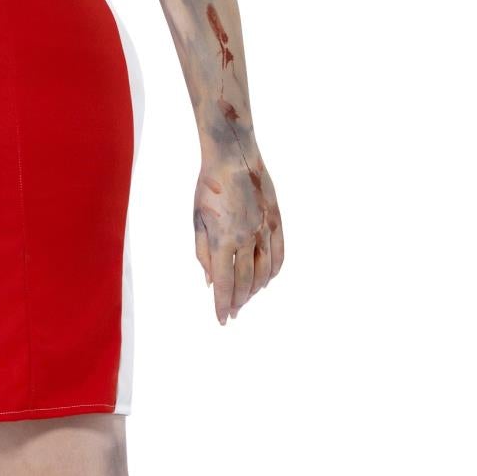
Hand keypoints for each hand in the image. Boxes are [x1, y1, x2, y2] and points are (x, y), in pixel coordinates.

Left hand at [193, 146, 283, 324]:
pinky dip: (273, 271)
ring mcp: (264, 230)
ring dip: (255, 290)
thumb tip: (210, 281)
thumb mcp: (197, 221)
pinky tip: (266, 280)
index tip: (221, 320)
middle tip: (233, 313)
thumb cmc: (208, 187)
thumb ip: (202, 253)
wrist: (233, 156)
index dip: (222, 304)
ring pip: (264, 272)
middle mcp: (246, 238)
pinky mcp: (276, 221)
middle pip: (245, 282)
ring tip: (246, 299)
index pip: (224, 283)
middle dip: (237, 302)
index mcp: (222, 240)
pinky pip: (279, 254)